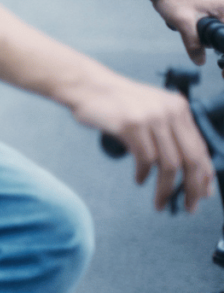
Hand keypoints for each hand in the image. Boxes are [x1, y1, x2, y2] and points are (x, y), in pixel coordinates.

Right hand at [69, 74, 213, 211]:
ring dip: (165, 188)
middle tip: (188, 206)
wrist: (88, 86)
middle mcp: (170, 112)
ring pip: (169, 163)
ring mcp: (151, 118)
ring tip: (160, 202)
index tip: (202, 193)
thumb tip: (185, 166)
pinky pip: (145, 158)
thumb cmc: (117, 103)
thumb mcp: (151, 110)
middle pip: (191, 159)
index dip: (204, 175)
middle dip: (192, 188)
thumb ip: (169, 131)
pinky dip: (144, 173)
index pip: (200, 147)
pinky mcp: (132, 124)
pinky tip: (140, 179)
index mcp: (179, 108)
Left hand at [153, 0, 223, 65]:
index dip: (218, 44)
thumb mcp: (183, 23)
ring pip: (210, 30)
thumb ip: (193, 43)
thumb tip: (200, 62)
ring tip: (183, 21)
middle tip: (188, 30)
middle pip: (219, 33)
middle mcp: (223, 7)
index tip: (208, 48)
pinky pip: (203, 25)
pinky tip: (181, 21)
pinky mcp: (204, 10)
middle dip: (205, 39)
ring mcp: (213, 8)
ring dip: (197, 34)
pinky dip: (192, 28)